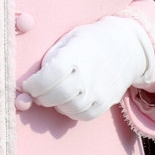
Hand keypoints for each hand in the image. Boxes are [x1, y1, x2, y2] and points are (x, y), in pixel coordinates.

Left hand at [22, 16, 154, 120]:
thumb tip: (29, 83)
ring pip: (67, 108)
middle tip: (37, 91)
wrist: (126, 46)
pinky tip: (69, 99)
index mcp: (75, 54)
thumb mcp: (68, 39)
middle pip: (56, 95)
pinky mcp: (106, 102)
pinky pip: (82, 115)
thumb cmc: (90, 41)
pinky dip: (71, 110)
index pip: (49, 76)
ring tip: (55, 92)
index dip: (33, 84)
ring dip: (55, 103)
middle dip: (40, 96)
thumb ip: (50, 59)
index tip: (28, 84)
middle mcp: (88, 74)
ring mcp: (99, 91)